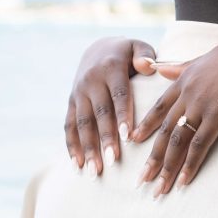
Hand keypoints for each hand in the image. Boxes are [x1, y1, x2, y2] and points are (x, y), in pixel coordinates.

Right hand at [65, 37, 155, 174]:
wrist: (97, 48)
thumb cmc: (126, 53)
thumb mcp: (137, 46)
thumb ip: (145, 55)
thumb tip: (148, 66)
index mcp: (110, 68)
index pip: (118, 94)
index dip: (122, 115)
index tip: (128, 137)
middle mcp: (91, 81)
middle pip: (99, 113)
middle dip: (105, 138)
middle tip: (114, 161)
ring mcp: (78, 93)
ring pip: (82, 123)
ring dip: (87, 148)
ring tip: (95, 171)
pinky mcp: (71, 102)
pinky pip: (69, 126)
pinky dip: (72, 146)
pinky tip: (77, 165)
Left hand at [131, 34, 217, 196]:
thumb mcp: (207, 58)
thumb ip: (182, 67)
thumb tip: (161, 69)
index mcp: (184, 79)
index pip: (159, 107)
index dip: (145, 126)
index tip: (132, 141)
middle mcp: (188, 93)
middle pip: (164, 130)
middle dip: (152, 158)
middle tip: (141, 179)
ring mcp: (202, 105)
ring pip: (178, 141)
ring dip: (167, 167)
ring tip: (159, 188)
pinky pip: (200, 144)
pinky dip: (191, 164)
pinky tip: (183, 180)